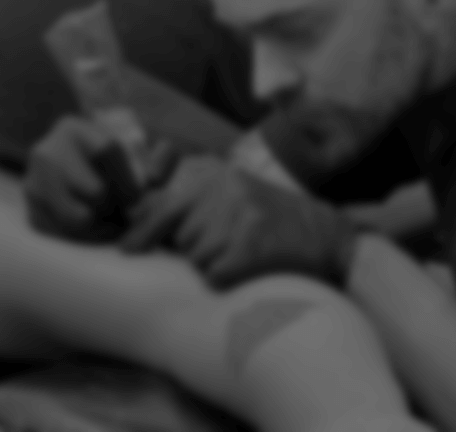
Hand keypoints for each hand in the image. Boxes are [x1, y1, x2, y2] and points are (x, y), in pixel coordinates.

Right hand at [24, 115, 174, 241]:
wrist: (76, 170)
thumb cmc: (116, 160)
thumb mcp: (139, 149)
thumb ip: (161, 158)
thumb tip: (157, 179)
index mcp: (74, 128)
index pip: (107, 151)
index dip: (129, 178)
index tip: (139, 195)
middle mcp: (47, 152)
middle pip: (96, 191)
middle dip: (118, 204)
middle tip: (127, 208)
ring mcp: (34, 183)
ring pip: (81, 218)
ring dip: (104, 224)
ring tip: (113, 217)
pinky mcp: (32, 212)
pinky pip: (67, 235)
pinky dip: (87, 236)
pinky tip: (96, 224)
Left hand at [121, 155, 363, 288]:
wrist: (327, 236)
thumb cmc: (273, 219)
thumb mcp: (234, 193)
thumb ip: (192, 197)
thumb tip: (136, 214)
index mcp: (219, 174)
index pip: (164, 202)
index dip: (143, 228)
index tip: (128, 248)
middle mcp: (227, 189)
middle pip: (178, 235)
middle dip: (193, 247)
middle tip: (226, 245)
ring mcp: (240, 216)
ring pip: (195, 258)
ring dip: (212, 264)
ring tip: (243, 253)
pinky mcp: (252, 245)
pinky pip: (215, 276)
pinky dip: (228, 280)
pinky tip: (249, 268)